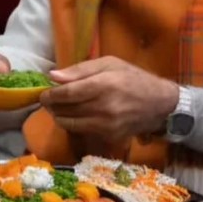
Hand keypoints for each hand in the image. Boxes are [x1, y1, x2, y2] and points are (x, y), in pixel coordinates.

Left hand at [40, 56, 178, 142]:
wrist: (159, 104)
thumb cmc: (132, 78)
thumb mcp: (109, 64)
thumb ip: (80, 70)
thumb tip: (53, 76)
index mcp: (104, 85)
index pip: (67, 93)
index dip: (50, 95)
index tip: (43, 94)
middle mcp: (104, 107)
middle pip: (66, 110)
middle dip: (52, 106)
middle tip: (48, 100)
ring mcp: (107, 125)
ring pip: (70, 124)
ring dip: (59, 116)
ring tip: (58, 108)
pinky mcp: (109, 137)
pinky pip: (81, 131)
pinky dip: (73, 124)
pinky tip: (74, 116)